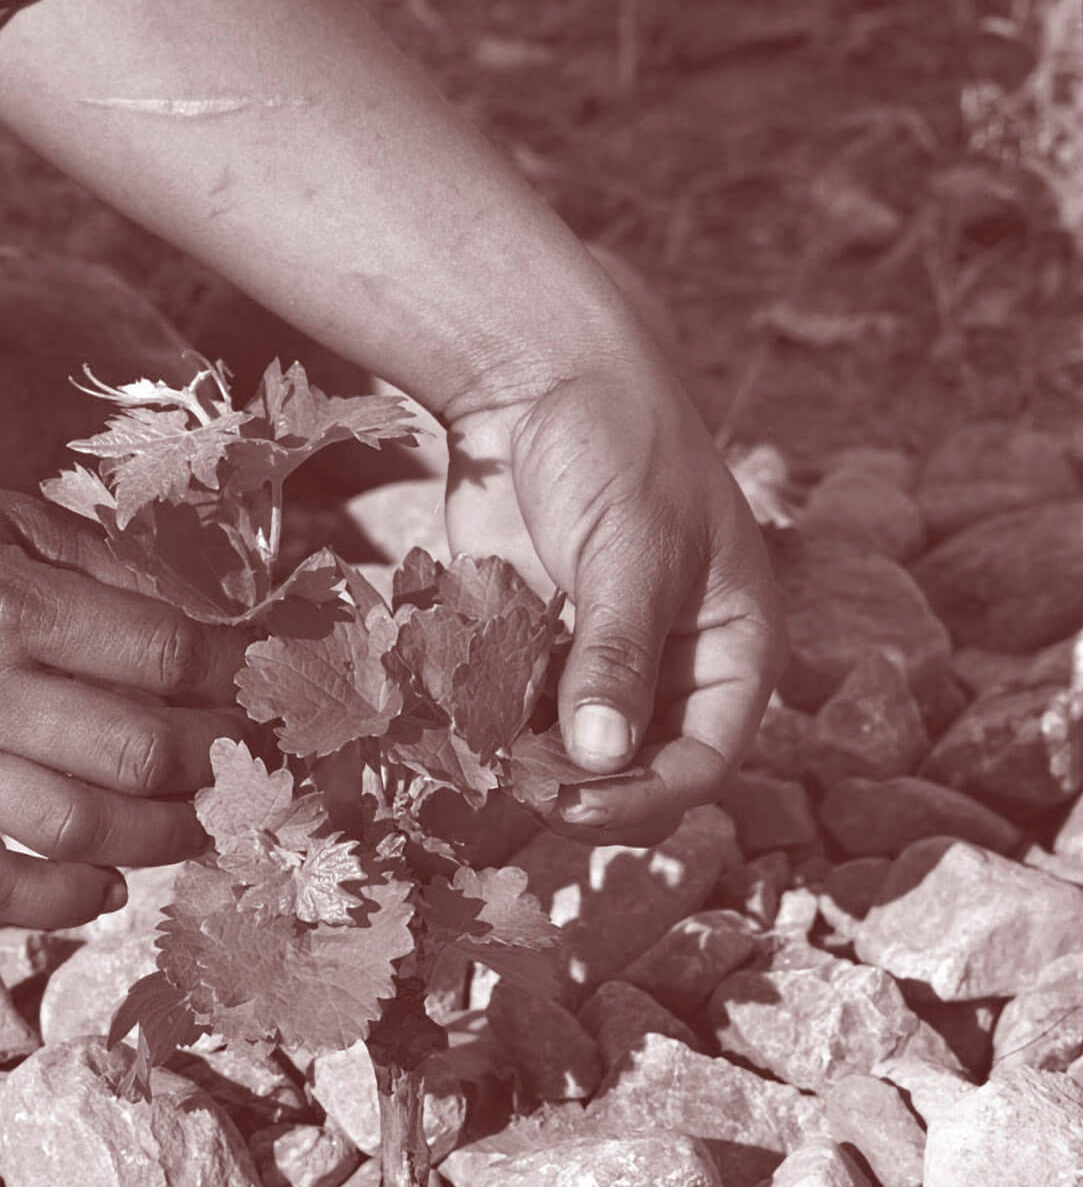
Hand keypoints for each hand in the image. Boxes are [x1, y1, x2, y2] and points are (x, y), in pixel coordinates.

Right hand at [0, 455, 247, 926]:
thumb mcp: (1, 513)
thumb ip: (102, 569)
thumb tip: (202, 628)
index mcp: (4, 605)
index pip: (164, 655)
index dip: (232, 673)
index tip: (258, 679)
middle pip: (138, 753)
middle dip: (216, 761)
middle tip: (246, 758)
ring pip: (80, 831)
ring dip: (164, 836)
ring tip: (200, 820)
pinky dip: (61, 900)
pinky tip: (109, 885)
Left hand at [443, 355, 785, 846]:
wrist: (536, 377)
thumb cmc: (615, 447)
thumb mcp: (629, 552)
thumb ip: (616, 657)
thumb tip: (599, 760)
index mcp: (733, 646)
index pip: (705, 761)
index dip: (645, 800)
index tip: (575, 810)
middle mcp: (672, 667)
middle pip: (634, 771)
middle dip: (579, 790)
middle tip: (515, 790)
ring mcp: (598, 662)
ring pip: (567, 753)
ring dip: (524, 766)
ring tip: (477, 759)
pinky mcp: (533, 648)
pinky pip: (513, 714)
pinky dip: (486, 727)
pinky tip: (453, 725)